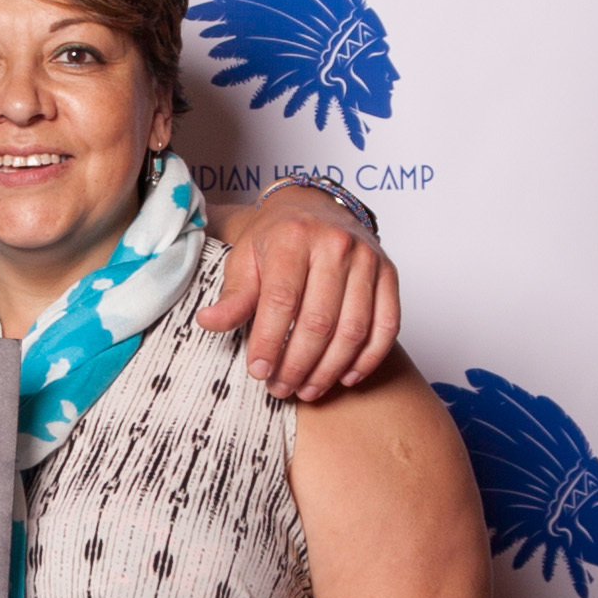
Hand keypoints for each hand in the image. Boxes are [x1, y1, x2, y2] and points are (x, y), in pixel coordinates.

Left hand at [198, 181, 397, 400]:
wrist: (314, 208)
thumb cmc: (275, 238)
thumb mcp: (244, 259)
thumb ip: (233, 295)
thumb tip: (208, 322)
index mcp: (293, 238)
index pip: (281, 300)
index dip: (269, 341)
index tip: (258, 371)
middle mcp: (336, 246)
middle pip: (319, 320)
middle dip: (298, 363)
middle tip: (280, 388)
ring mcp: (368, 259)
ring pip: (354, 328)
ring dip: (330, 368)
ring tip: (307, 389)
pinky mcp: (389, 274)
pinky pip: (387, 324)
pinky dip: (368, 357)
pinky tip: (347, 377)